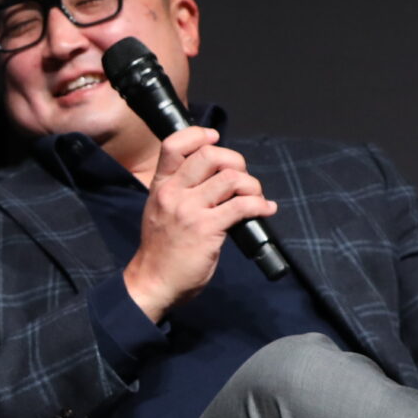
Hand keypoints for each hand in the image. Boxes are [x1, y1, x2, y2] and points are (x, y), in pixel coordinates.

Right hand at [121, 126, 278, 321]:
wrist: (153, 282)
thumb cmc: (161, 249)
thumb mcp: (159, 210)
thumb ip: (180, 191)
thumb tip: (216, 175)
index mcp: (160, 186)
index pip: (174, 144)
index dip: (199, 135)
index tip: (214, 139)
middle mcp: (173, 193)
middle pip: (210, 155)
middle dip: (235, 162)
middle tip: (241, 179)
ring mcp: (189, 210)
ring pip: (231, 178)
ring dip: (252, 185)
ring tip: (254, 197)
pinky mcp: (206, 229)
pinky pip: (242, 206)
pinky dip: (260, 205)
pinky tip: (264, 210)